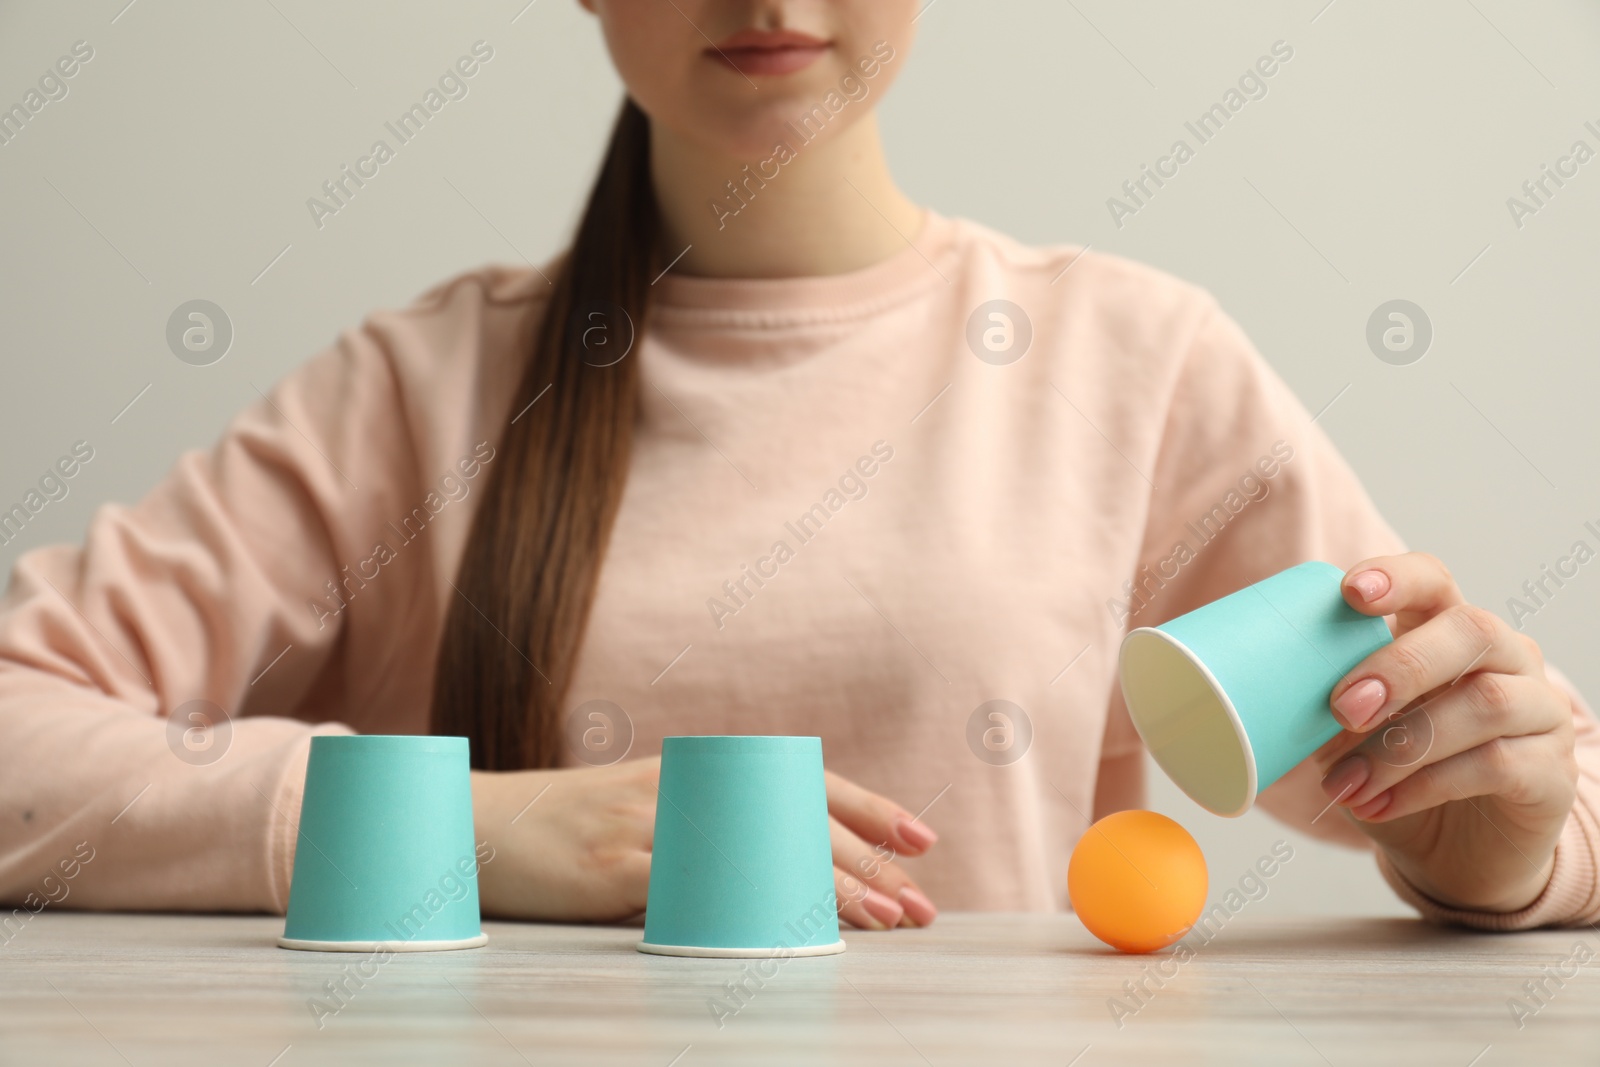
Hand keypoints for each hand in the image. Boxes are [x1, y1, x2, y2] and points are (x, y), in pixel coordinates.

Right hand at [471, 759, 939, 927]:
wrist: (485, 825)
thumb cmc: (572, 828)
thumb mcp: (651, 811)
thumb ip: (712, 823)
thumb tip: (784, 860)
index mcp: (704, 773)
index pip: (804, 783)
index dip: (868, 810)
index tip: (923, 840)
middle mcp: (690, 788)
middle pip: (797, 820)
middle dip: (868, 864)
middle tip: (920, 904)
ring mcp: (654, 824)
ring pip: (761, 853)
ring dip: (827, 889)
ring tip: (882, 920)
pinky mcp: (618, 864)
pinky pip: (696, 886)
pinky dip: (745, 909)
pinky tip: (784, 933)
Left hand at [1316, 553, 1577, 911]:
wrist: (1458, 852)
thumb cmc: (1400, 772)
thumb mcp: (1355, 731)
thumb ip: (1325, 698)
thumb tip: (1251, 689)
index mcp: (1448, 630)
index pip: (1434, 580)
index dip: (1397, 577)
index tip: (1350, 593)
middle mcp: (1506, 657)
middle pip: (1470, 631)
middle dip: (1399, 666)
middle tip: (1341, 708)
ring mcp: (1538, 711)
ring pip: (1484, 702)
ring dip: (1400, 744)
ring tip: (1343, 783)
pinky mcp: (1551, 771)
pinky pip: (1495, 764)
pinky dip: (1425, 785)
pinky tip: (1378, 805)